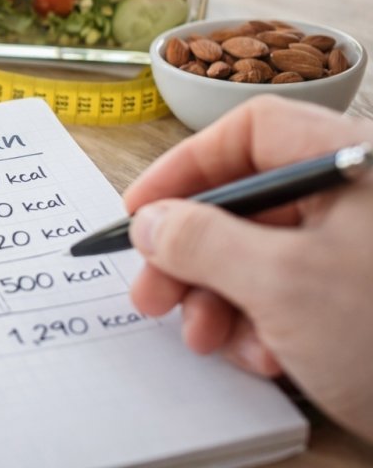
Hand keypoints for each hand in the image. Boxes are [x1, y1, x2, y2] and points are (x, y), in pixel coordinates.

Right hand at [123, 96, 372, 441]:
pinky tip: (264, 359)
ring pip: (264, 252)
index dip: (186, 168)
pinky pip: (295, 292)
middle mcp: (361, 197)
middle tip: (152, 293)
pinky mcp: (367, 299)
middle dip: (192, 252)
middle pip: (250, 200)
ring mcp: (365, 251)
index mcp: (353, 164)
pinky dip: (263, 324)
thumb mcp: (281, 284)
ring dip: (219, 299)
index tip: (140, 210)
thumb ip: (202, 241)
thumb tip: (152, 221)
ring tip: (206, 338)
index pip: (251, 132)